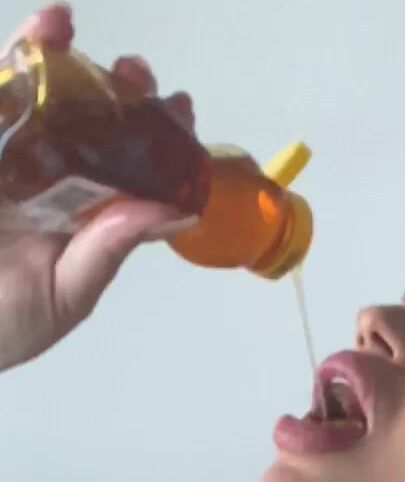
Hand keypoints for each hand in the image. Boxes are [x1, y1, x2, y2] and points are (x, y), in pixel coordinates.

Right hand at [0, 4, 196, 371]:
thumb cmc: (5, 322)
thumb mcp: (66, 294)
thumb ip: (109, 250)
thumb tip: (174, 212)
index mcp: (86, 214)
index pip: (132, 168)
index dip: (159, 137)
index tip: (180, 111)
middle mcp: (51, 178)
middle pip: (93, 120)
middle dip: (117, 89)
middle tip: (133, 75)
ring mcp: (9, 157)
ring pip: (40, 94)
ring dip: (59, 55)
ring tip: (67, 25)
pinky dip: (17, 59)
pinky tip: (40, 34)